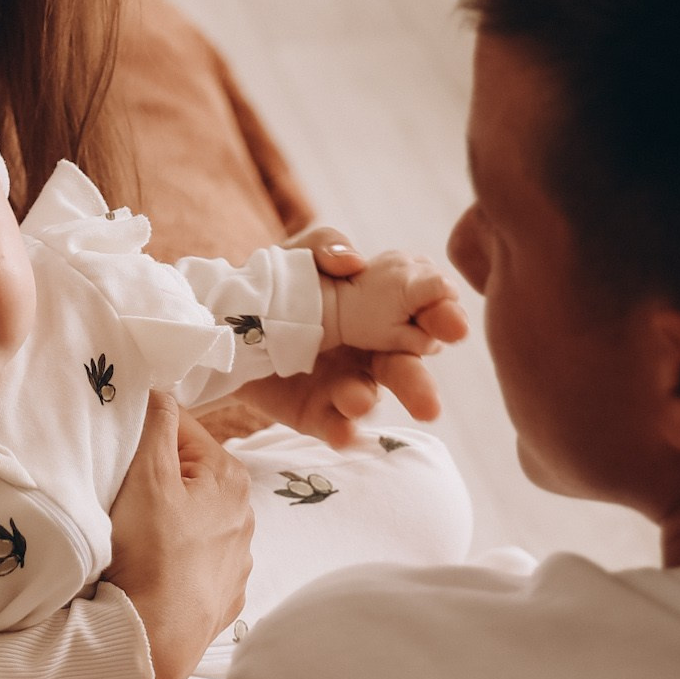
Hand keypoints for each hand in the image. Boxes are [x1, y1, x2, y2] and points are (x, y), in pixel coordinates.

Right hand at [104, 392, 251, 678]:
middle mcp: (245, 517)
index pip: (182, 429)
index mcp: (230, 479)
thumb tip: (161, 389)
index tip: (119, 454)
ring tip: (133, 537)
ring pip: (192, 519)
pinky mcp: (223, 596)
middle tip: (121, 496)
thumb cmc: (150, 553)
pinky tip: (152, 569)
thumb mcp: (147, 474)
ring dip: (166, 520)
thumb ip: (157, 422)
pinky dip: (174, 558)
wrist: (154, 639)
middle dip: (155, 478)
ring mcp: (237, 561)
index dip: (144, 435)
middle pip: (187, 476)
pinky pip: (194, 561)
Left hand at [279, 223, 462, 445]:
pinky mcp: (315, 411)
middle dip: (418, 383)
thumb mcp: (299, 254)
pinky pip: (332, 424)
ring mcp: (345, 385)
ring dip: (367, 401)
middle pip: (404, 368)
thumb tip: (353, 261)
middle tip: (429, 402)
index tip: (451, 324)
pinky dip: (340, 429)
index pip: (421, 317)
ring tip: (357, 400)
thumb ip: (326, 245)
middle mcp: (372, 353)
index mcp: (382, 313)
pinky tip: (342, 433)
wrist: (228, 321)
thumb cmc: (280, 283)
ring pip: (367, 397)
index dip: (440, 318)